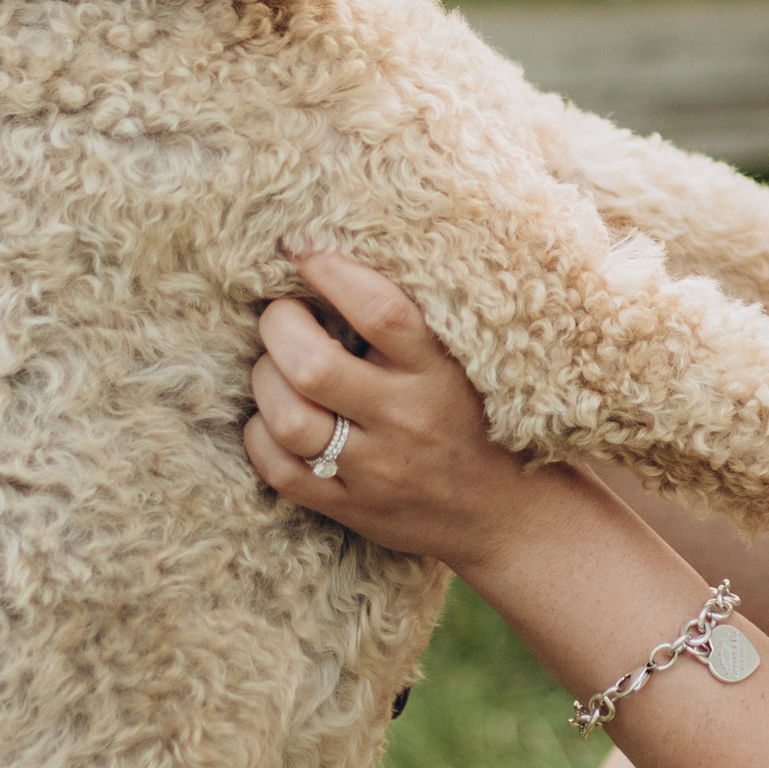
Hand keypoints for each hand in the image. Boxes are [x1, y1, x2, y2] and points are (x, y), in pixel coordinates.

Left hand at [245, 248, 557, 573]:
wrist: (506, 516)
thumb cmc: (476, 421)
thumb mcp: (459, 364)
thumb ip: (408, 325)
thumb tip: (333, 268)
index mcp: (439, 372)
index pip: (380, 311)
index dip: (331, 272)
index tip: (304, 251)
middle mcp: (406, 418)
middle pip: (313, 366)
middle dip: (279, 326)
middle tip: (283, 314)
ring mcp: (375, 470)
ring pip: (288, 419)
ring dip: (265, 380)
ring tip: (276, 365)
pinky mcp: (351, 507)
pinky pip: (281, 471)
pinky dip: (262, 435)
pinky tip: (275, 417)